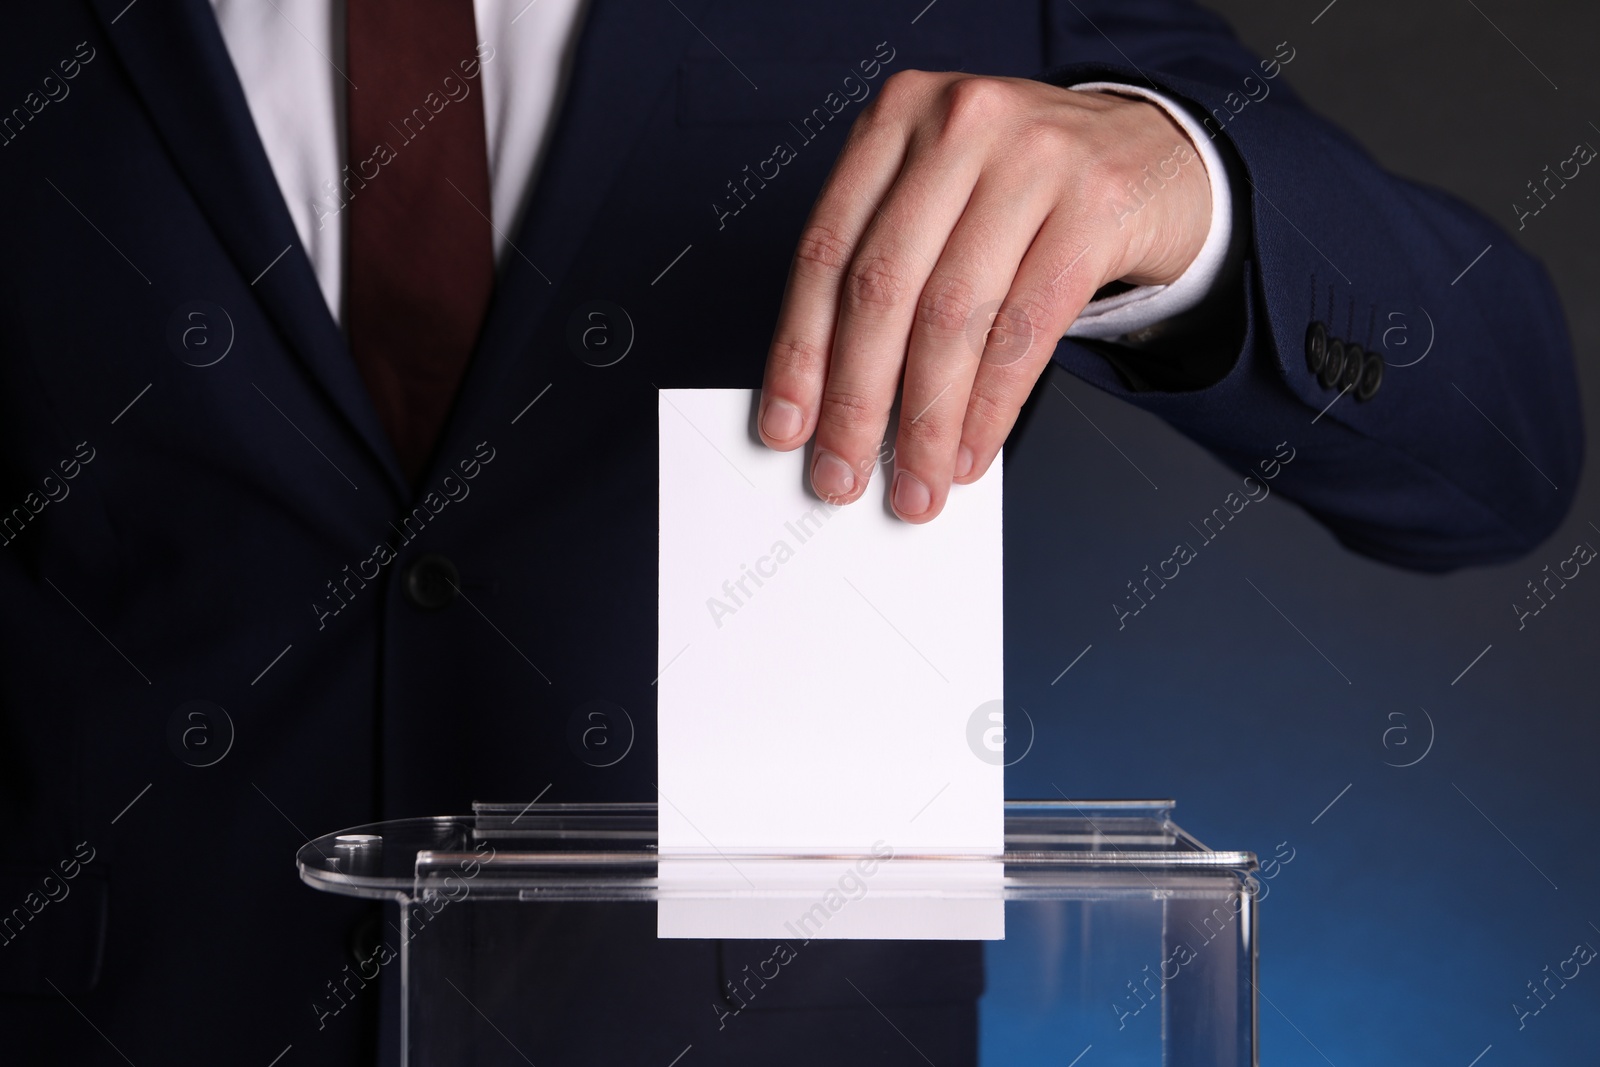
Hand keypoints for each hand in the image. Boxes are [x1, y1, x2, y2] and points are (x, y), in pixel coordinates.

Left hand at [757, 71, 1211, 520]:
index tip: (786, 427)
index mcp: (897, 116)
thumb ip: (886, 264)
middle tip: (842, 474)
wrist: (1154, 152)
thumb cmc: (1024, 188)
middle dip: (857, 401)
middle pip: (883, 289)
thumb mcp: (940, 190)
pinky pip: (1026, 331)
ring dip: (927, 422)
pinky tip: (972, 449)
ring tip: (918, 481)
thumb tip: (832, 397)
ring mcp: (1033, 158)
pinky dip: (991, 407)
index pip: (826, 252)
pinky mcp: (1097, 205)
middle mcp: (959, 124)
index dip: (799, 352)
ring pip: (953, 318)